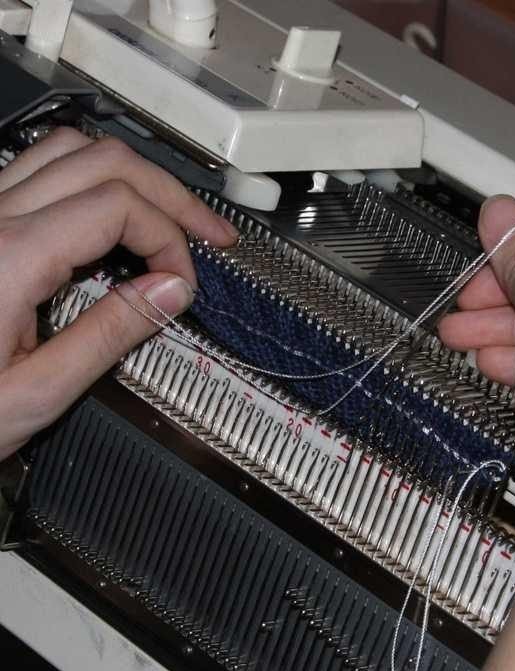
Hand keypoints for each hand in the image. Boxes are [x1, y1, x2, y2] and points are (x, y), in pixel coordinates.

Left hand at [0, 128, 237, 459]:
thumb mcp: (37, 391)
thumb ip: (110, 334)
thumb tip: (170, 290)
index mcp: (8, 258)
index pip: (119, 207)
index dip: (169, 240)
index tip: (183, 284)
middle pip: (104, 162)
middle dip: (170, 196)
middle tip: (210, 233)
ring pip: (72, 150)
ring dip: (133, 177)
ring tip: (171, 214)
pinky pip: (41, 170)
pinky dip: (94, 182)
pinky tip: (115, 215)